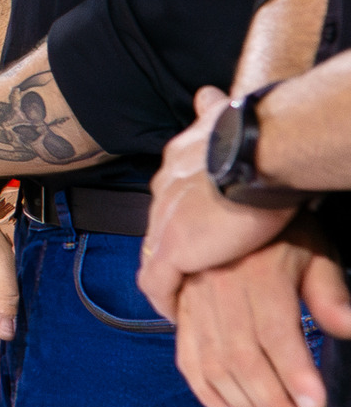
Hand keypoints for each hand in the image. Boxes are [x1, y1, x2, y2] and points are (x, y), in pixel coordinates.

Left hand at [140, 86, 302, 321]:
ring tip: (179, 300)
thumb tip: (206, 92)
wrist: (253, 153)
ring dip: (166, 279)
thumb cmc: (250, 136)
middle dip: (169, 250)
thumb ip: (210, 110)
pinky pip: (157, 285)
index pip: (168, 197)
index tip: (189, 233)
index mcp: (175, 163)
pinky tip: (175, 313)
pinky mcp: (173, 251)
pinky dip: (165, 301)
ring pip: (153, 258)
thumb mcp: (220, 118)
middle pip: (157, 227)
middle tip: (183, 271)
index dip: (178, 218)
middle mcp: (162, 192)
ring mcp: (164, 223)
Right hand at [170, 215, 350, 406]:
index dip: (294, 374)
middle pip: (240, 356)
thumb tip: (346, 326)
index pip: (274, 332)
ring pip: (212, 362)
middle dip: (271, 402)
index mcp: (255, 272)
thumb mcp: (315, 251)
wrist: (230, 201)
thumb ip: (328, 293)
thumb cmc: (282, 230)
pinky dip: (204, 390)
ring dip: (243, 403)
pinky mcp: (183, 310)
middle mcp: (218, 287)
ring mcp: (194, 300)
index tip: (314, 406)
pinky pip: (186, 356)